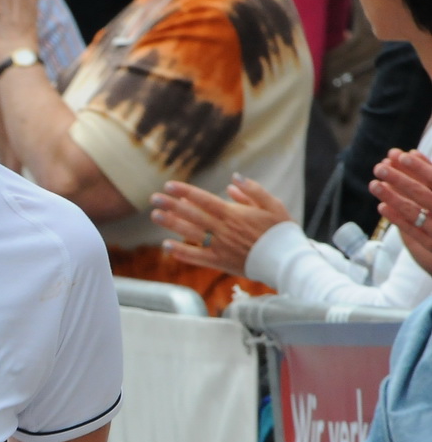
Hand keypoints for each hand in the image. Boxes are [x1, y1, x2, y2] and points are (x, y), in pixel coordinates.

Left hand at [151, 175, 292, 275]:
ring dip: (171, 224)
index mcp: (234, 214)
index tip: (169, 185)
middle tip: (154, 198)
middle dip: (172, 205)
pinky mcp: (220, 262)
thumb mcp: (273, 205)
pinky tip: (166, 246)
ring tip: (155, 215)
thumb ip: (253, 191)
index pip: (204, 200)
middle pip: (193, 215)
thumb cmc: (281, 231)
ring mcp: (220, 247)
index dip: (186, 192)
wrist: (287, 260)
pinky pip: (197, 257)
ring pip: (191, 233)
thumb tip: (233, 179)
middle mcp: (224, 230)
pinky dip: (181, 252)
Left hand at [372, 148, 431, 273]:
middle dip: (400, 180)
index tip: (402, 156)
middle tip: (379, 168)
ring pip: (413, 212)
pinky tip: (381, 207)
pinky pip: (412, 231)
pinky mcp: (431, 245)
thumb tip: (410, 153)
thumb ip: (430, 174)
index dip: (421, 168)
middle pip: (422, 194)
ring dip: (392, 197)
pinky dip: (396, 218)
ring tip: (374, 184)